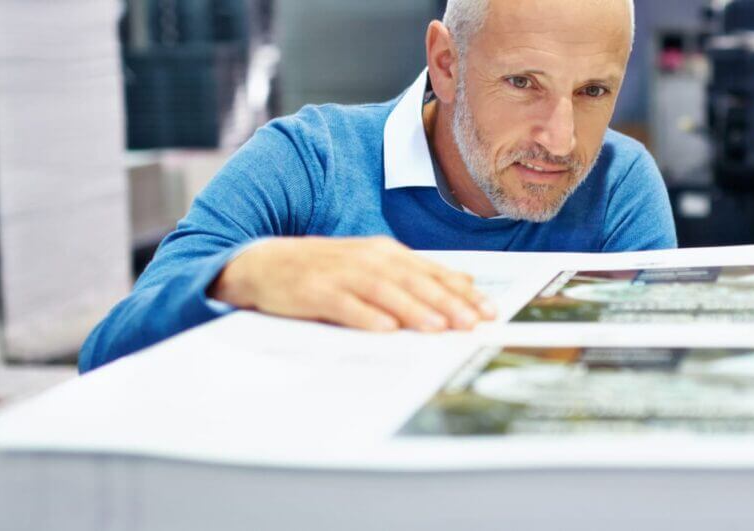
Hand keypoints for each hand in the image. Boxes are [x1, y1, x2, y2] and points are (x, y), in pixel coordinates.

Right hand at [208, 236, 496, 331]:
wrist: (264, 263)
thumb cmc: (324, 270)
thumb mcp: (373, 265)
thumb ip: (416, 274)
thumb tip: (464, 281)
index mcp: (385, 252)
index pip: (432, 272)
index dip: (462, 291)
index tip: (489, 310)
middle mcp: (367, 259)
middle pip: (414, 281)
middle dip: (446, 303)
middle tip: (472, 323)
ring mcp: (340, 274)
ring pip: (384, 292)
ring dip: (413, 309)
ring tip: (438, 327)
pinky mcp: (314, 291)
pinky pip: (344, 305)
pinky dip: (365, 316)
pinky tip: (384, 329)